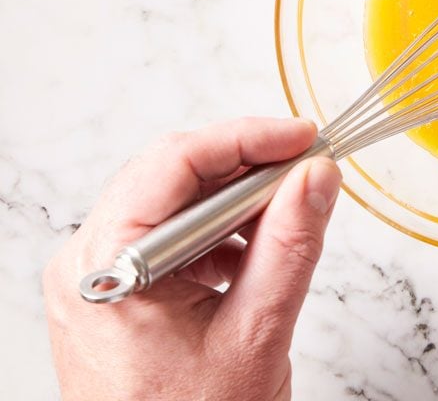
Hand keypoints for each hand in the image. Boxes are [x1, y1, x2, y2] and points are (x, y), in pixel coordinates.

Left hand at [43, 117, 341, 400]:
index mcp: (108, 267)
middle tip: (308, 169)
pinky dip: (222, 234)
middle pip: (172, 176)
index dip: (247, 139)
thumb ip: (291, 244)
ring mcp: (102, 278)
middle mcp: (90, 264)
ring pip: (176, 202)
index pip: (175, 164)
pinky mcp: (122, 293)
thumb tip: (316, 176)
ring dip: (238, 202)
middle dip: (247, 167)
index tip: (304, 138)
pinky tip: (257, 255)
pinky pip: (174, 236)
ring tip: (289, 219)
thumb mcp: (256, 331)